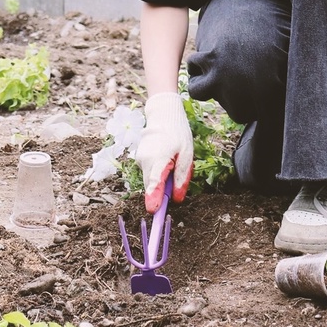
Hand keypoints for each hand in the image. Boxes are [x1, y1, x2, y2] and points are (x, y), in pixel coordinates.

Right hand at [135, 92, 193, 212]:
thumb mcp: (187, 155)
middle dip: (164, 189)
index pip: (154, 184)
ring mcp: (140, 159)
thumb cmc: (177, 133)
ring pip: (151, 178)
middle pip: (153, 185)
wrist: (163, 114)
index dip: (154, 199)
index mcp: (158, 159)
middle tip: (179, 174)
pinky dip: (158, 170)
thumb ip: (181, 177)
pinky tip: (167, 157)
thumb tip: (177, 199)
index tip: (153, 212)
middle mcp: (145, 160)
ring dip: (162, 178)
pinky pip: (149, 171)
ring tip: (174, 160)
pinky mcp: (139, 158)